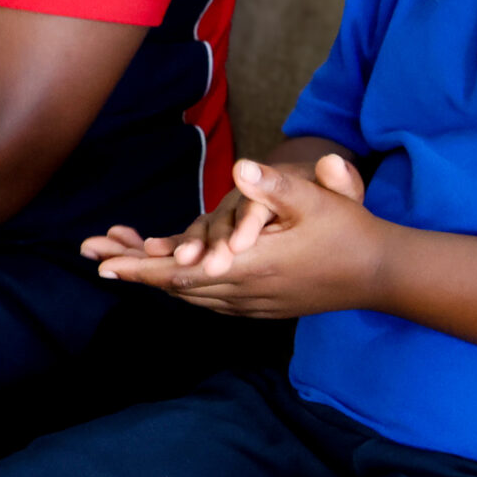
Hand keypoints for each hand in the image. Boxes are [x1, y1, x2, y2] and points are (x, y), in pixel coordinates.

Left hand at [90, 155, 387, 316]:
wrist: (380, 274)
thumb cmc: (350, 232)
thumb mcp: (319, 200)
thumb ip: (277, 186)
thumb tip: (242, 169)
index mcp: (251, 265)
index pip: (179, 271)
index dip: (137, 268)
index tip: (100, 264)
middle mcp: (245, 291)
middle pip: (175, 285)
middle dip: (134, 270)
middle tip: (95, 255)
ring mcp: (253, 303)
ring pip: (190, 295)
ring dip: (155, 279)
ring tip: (124, 263)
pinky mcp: (261, 307)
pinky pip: (210, 301)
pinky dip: (183, 288)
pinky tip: (173, 279)